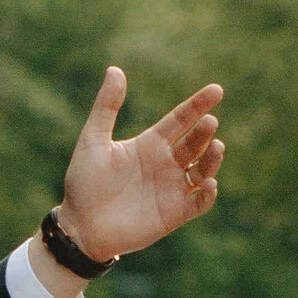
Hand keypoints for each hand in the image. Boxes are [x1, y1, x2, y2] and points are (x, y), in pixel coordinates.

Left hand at [51, 67, 223, 266]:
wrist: (81, 228)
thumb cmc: (84, 184)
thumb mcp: (93, 141)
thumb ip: (106, 107)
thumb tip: (114, 69)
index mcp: (149, 144)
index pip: (180, 120)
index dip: (198, 105)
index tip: (216, 90)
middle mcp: (165, 164)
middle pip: (194, 143)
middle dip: (204, 132)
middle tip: (210, 122)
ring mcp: (172, 189)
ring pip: (203, 170)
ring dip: (212, 159)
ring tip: (216, 147)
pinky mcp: (174, 214)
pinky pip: (199, 202)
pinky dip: (208, 194)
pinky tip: (208, 183)